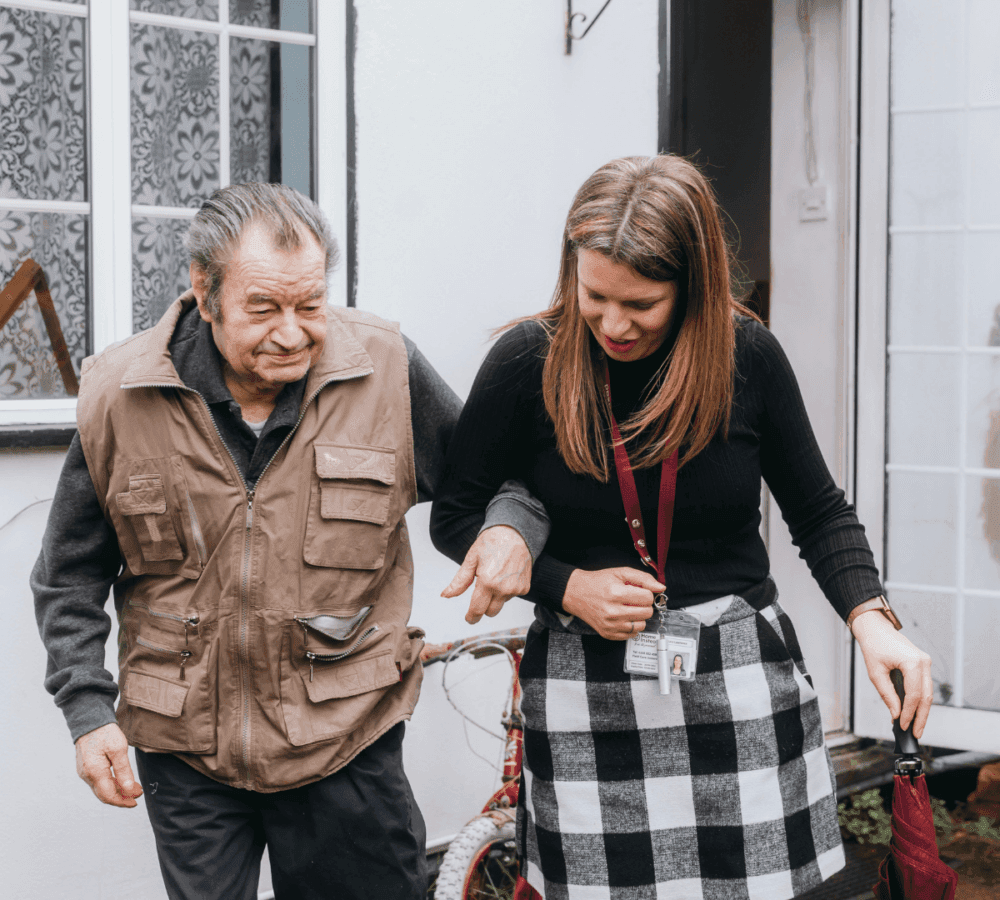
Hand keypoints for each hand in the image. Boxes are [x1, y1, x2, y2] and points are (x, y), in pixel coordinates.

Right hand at [75, 723, 142, 807]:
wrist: (89, 719)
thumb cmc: (105, 732)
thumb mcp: (119, 749)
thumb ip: (124, 771)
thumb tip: (129, 790)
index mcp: (95, 772)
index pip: (109, 796)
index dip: (123, 801)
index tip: (136, 800)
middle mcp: (86, 775)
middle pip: (104, 795)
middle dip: (122, 797)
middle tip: (137, 794)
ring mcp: (84, 772)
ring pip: (101, 789)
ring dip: (117, 791)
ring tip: (133, 787)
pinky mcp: (85, 767)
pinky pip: (98, 782)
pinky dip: (111, 784)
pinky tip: (121, 779)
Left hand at [441, 526, 532, 623]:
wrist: (516, 533)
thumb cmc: (493, 542)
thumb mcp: (472, 559)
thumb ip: (459, 581)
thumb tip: (446, 595)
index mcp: (487, 582)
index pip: (477, 609)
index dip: (471, 617)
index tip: (469, 618)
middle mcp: (503, 588)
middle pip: (490, 612)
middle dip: (483, 607)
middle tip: (479, 593)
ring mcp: (516, 589)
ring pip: (501, 604)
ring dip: (495, 597)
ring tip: (495, 575)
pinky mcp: (525, 588)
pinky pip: (511, 596)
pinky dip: (506, 590)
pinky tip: (505, 575)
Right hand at [563, 567, 661, 639]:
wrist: (576, 593)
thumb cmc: (598, 582)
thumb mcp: (620, 573)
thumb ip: (643, 578)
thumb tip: (661, 588)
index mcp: (616, 593)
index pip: (647, 597)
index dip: (645, 592)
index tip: (638, 591)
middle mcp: (613, 612)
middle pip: (647, 612)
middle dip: (643, 604)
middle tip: (633, 599)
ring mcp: (610, 625)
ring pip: (642, 625)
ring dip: (639, 616)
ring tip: (628, 608)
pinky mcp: (608, 634)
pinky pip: (632, 634)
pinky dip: (631, 626)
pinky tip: (622, 617)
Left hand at [852, 612, 932, 738]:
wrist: (875, 628)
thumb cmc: (873, 645)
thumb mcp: (876, 673)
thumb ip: (887, 695)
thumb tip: (896, 714)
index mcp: (913, 662)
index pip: (914, 696)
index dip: (909, 714)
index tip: (903, 726)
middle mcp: (924, 662)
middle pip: (926, 697)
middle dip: (921, 717)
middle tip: (915, 733)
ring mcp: (925, 662)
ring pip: (927, 693)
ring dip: (922, 711)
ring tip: (915, 726)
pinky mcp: (922, 664)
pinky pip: (923, 686)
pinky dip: (918, 700)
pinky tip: (912, 712)